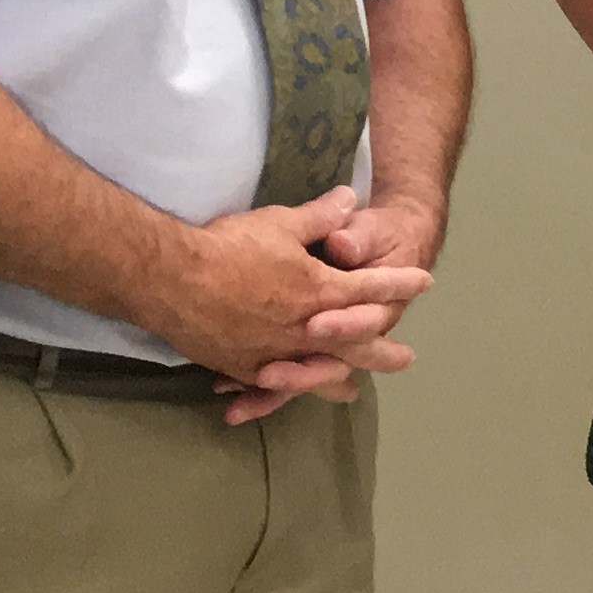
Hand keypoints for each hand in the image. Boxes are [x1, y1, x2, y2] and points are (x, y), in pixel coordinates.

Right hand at [153, 186, 433, 398]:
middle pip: (355, 343)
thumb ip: (320, 217)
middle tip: (407, 359)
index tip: (424, 282)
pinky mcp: (241, 366)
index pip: (371, 288)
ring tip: (353, 391)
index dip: (400, 283)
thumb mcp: (280, 222)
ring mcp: (273, 352)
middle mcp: (304, 328)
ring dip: (338, 380)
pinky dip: (284, 391)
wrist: (168, 278)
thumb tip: (350, 198)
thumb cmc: (228, 247)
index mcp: (320, 290)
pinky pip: (271, 385)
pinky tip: (288, 394)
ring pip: (317, 372)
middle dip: (383, 349)